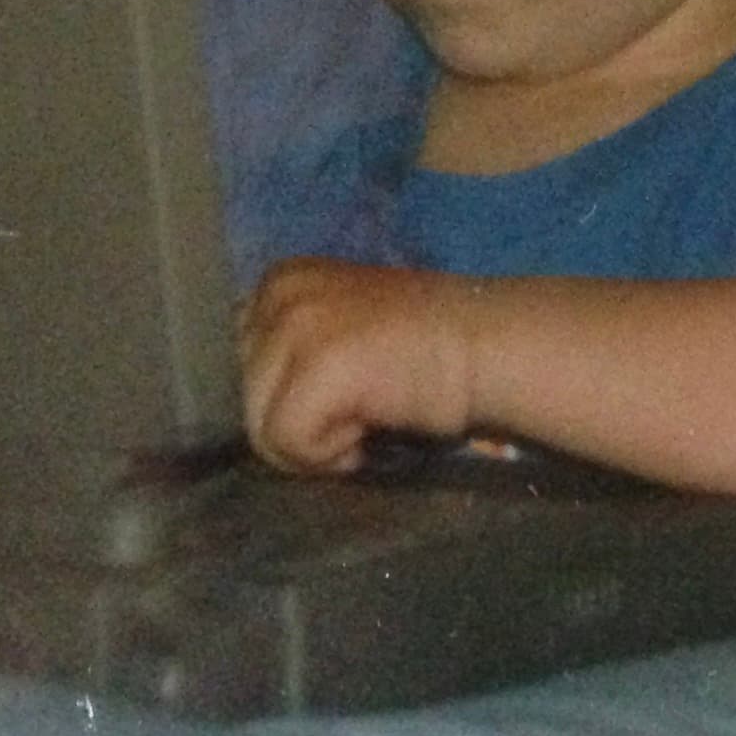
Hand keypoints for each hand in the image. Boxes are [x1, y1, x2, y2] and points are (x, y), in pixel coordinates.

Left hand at [237, 257, 483, 470]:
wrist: (490, 348)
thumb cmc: (425, 351)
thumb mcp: (341, 326)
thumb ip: (294, 347)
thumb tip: (258, 405)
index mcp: (280, 280)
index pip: (245, 367)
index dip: (290, 397)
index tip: (345, 393)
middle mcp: (278, 293)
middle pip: (246, 399)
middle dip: (298, 422)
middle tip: (361, 410)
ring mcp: (296, 326)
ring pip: (260, 427)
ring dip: (314, 442)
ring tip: (367, 419)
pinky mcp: (317, 366)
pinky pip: (289, 443)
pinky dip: (330, 455)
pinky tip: (369, 433)